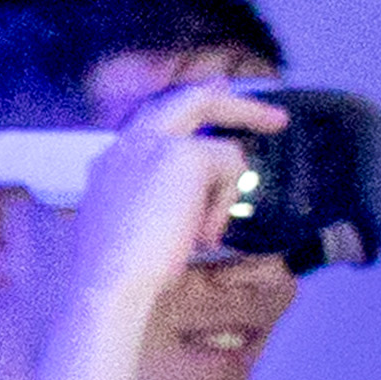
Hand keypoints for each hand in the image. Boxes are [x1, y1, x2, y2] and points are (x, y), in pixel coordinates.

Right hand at [48, 84, 276, 320]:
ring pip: (220, 146)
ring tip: (207, 232)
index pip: (156, 117)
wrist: (107, 283)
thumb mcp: (130, 231)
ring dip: (226, 192)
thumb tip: (193, 217)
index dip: (189, 108)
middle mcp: (130, 144)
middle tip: (273, 118)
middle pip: (189, 99)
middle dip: (236, 106)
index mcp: (112, 161)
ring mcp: (155, 143)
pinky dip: (224, 205)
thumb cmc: (116, 274)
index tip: (217, 96)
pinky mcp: (184, 155)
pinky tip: (205, 234)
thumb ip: (154, 207)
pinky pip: (229, 168)